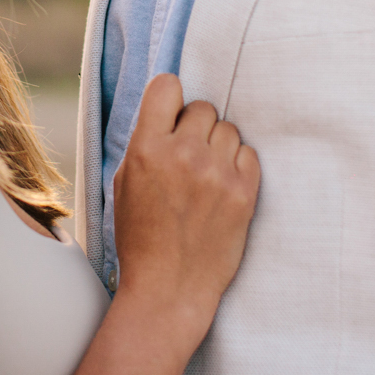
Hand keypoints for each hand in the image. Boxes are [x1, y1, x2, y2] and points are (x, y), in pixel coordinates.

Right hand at [111, 73, 259, 335]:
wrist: (170, 288)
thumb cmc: (142, 238)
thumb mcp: (125, 183)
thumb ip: (146, 143)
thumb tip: (169, 112)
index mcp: (146, 148)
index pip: (167, 86)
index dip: (170, 99)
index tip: (172, 114)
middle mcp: (183, 154)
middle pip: (203, 107)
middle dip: (195, 127)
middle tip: (188, 156)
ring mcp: (217, 172)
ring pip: (228, 129)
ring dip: (218, 147)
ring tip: (206, 176)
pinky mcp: (245, 191)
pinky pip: (249, 153)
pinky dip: (238, 165)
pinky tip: (223, 187)